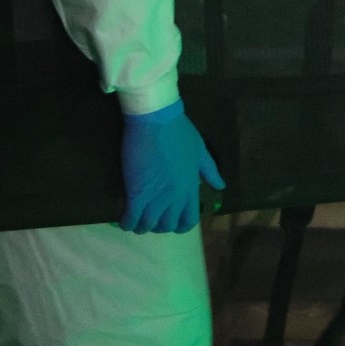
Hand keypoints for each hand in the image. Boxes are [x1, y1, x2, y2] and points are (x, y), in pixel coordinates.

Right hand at [120, 100, 225, 233]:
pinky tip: (123, 220)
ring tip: (135, 221)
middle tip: (150, 218)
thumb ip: (209, 170)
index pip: (189, 220)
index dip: (179, 225)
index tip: (171, 222)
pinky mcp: (137, 193)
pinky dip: (127, 223)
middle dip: (158, 226)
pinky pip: (132, 218)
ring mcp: (156, 197)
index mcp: (191, 188)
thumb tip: (221, 186)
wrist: (156, 119)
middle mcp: (175, 197)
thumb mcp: (200, 150)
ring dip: (141, 226)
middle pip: (167, 225)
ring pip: (149, 225)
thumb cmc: (178, 131)